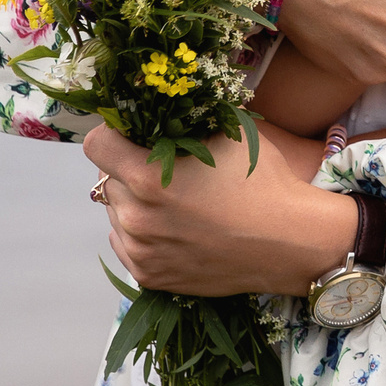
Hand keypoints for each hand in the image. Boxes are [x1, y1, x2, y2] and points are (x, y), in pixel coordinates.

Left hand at [85, 123, 353, 297]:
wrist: (290, 241)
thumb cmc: (262, 181)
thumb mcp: (227, 133)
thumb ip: (183, 121)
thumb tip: (157, 109)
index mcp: (149, 176)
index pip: (96, 145)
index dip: (114, 134)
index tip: (133, 135)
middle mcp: (135, 216)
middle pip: (107, 180)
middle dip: (129, 170)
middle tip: (167, 171)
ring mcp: (139, 250)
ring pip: (117, 213)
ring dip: (136, 203)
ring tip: (177, 204)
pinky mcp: (147, 276)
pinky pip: (126, 243)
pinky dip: (142, 233)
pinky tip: (177, 228)